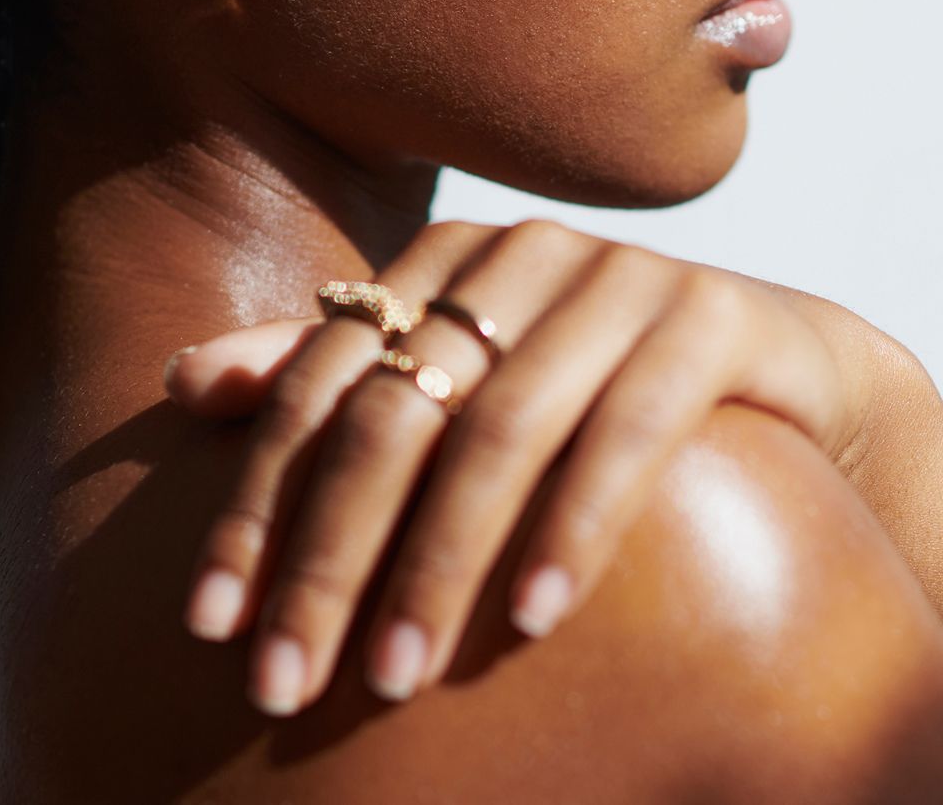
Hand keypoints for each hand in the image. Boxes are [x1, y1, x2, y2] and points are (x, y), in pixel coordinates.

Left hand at [163, 218, 854, 716]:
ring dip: (441, 563)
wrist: (763, 357)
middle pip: (393, 412)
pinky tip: (534, 617)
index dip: (256, 504)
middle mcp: (517, 257)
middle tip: (282, 684)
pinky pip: (630, 427)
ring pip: (500, 429)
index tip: (208, 624)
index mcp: (439, 263)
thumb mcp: (456, 375)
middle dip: (328, 556)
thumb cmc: (583, 377)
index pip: (316, 385)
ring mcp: (615, 280)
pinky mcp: (707, 320)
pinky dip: (575, 524)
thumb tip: (178, 380)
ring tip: (394, 679)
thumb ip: (334, 377)